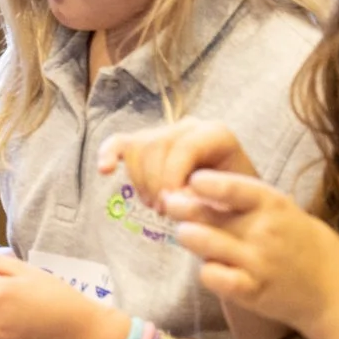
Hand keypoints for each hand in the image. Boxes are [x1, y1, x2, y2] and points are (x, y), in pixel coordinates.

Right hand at [96, 121, 257, 208]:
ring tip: (155, 205)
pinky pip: (120, 143)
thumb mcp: (229, 204)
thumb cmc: (234, 204)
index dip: (173, 176)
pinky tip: (105, 170)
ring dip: (141, 181)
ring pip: (139, 148)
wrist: (231, 204)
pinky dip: (109, 154)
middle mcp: (189, 126)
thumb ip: (205, 201)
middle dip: (156, 182)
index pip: (184, 147)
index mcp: (215, 134)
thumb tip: (176, 201)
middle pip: (157, 146)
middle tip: (164, 211)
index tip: (172, 204)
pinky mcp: (144, 144)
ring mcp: (165, 133)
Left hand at [161, 171, 338, 336]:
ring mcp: (257, 262)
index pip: (232, 187)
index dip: (205, 182)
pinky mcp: (251, 291)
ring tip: (185, 233)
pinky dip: (205, 270)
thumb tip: (199, 188)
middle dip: (181, 206)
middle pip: (207, 214)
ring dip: (187, 235)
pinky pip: (211, 276)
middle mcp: (264, 231)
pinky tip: (210, 268)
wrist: (335, 292)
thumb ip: (248, 203)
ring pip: (202, 241)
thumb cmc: (303, 245)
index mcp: (275, 205)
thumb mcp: (286, 212)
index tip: (190, 180)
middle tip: (169, 203)